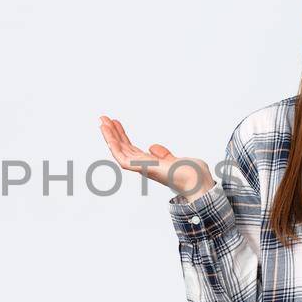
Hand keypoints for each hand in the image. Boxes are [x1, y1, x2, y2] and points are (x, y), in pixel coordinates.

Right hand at [97, 115, 213, 200]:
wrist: (199, 182)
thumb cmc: (194, 176)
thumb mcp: (177, 160)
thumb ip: (164, 155)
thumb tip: (153, 148)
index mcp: (151, 164)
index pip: (132, 149)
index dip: (122, 136)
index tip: (116, 123)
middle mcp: (144, 166)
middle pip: (123, 148)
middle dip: (112, 133)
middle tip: (103, 118)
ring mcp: (142, 168)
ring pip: (119, 151)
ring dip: (109, 136)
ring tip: (102, 121)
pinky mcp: (142, 168)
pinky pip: (122, 158)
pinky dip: (114, 146)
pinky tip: (108, 134)